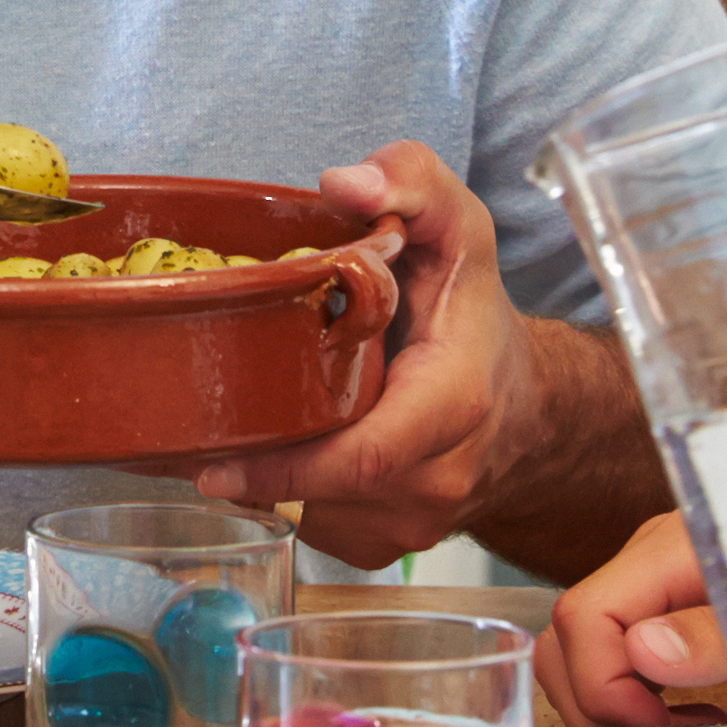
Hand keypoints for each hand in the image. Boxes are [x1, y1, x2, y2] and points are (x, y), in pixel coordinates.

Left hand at [190, 144, 540, 562]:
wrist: (527, 409)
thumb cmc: (477, 318)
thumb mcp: (461, 230)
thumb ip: (414, 182)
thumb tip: (344, 183)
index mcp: (452, 406)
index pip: (363, 457)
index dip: (284, 468)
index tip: (213, 466)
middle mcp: (435, 480)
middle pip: (319, 486)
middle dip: (253, 455)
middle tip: (199, 417)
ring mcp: (410, 524)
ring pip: (305, 510)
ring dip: (263, 471)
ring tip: (244, 418)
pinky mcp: (384, 544)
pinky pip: (313, 523)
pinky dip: (283, 488)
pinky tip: (281, 445)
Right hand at [538, 511, 726, 726]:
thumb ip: (716, 633)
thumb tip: (643, 651)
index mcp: (668, 551)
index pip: (583, 617)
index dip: (605, 686)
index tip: (659, 726)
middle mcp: (647, 560)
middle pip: (567, 636)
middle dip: (598, 703)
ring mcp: (652, 580)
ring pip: (582, 648)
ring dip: (613, 702)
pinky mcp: (665, 602)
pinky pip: (617, 650)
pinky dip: (633, 693)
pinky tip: (690, 710)